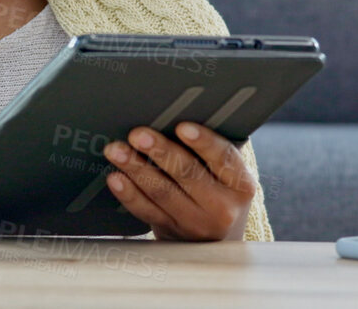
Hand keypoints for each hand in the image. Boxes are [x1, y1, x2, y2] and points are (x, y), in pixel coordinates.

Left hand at [102, 121, 256, 240]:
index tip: (182, 127)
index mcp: (240, 185)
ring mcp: (195, 222)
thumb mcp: (228, 176)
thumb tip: (175, 115)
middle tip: (138, 134)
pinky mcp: (171, 232)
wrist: (215, 243)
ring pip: (162, 192)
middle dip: (160, 151)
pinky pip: (146, 211)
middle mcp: (222, 207)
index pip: (224, 158)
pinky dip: (128, 193)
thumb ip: (211, 152)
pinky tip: (116, 177)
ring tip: (117, 150)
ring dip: (136, 168)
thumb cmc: (220, 193)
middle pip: (188, 174)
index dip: (204, 142)